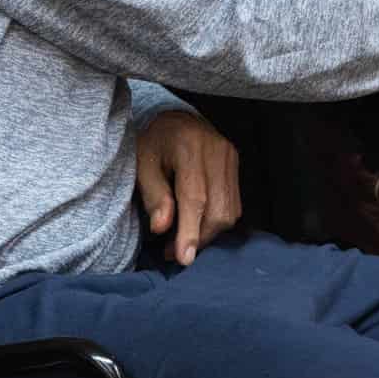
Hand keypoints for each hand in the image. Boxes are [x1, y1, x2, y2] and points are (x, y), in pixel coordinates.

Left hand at [137, 110, 241, 264]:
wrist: (176, 119)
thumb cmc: (154, 144)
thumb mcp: (142, 165)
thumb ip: (153, 195)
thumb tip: (161, 228)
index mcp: (189, 147)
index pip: (195, 197)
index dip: (190, 230)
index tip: (184, 258)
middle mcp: (217, 150)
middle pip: (218, 209)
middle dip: (198, 238)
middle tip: (171, 252)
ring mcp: (230, 157)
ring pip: (229, 212)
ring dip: (207, 234)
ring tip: (182, 240)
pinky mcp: (236, 164)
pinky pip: (233, 205)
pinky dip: (216, 222)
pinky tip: (196, 225)